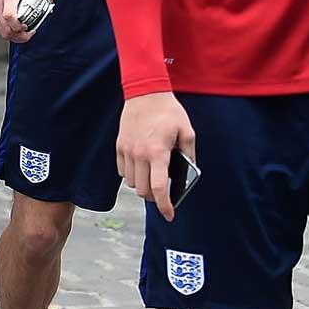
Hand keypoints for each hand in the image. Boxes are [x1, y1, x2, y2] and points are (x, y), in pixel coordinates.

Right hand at [0, 0, 49, 42]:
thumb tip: (51, 0)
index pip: (11, 17)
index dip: (20, 27)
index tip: (28, 28)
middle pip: (6, 29)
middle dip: (19, 37)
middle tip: (28, 34)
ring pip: (0, 32)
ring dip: (12, 36)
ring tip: (21, 34)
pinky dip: (4, 31)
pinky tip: (12, 28)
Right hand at [117, 91, 195, 222]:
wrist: (145, 93)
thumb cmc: (168, 112)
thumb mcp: (187, 131)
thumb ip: (189, 155)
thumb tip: (188, 173)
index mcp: (158, 152)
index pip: (159, 188)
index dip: (164, 206)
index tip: (169, 215)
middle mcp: (139, 154)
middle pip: (143, 190)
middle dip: (154, 196)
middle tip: (163, 191)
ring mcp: (127, 151)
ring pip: (131, 183)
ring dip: (141, 185)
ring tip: (151, 176)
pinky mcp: (119, 146)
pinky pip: (121, 172)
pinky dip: (130, 175)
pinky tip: (140, 167)